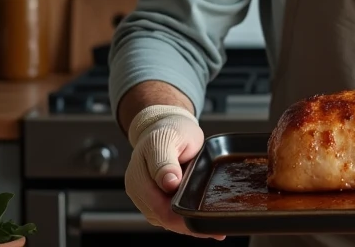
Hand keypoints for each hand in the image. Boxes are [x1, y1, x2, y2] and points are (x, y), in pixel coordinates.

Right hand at [124, 104, 224, 239]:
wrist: (165, 125)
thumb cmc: (168, 129)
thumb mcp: (167, 139)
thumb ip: (165, 161)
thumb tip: (168, 183)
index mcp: (139, 178)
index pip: (159, 209)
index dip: (181, 219)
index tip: (202, 220)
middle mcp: (141, 192)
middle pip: (164, 219)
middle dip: (189, 226)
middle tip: (215, 231)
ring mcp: (149, 197)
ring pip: (169, 220)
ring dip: (189, 225)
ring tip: (214, 230)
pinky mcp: (158, 198)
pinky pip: (172, 213)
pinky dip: (187, 219)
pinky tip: (204, 223)